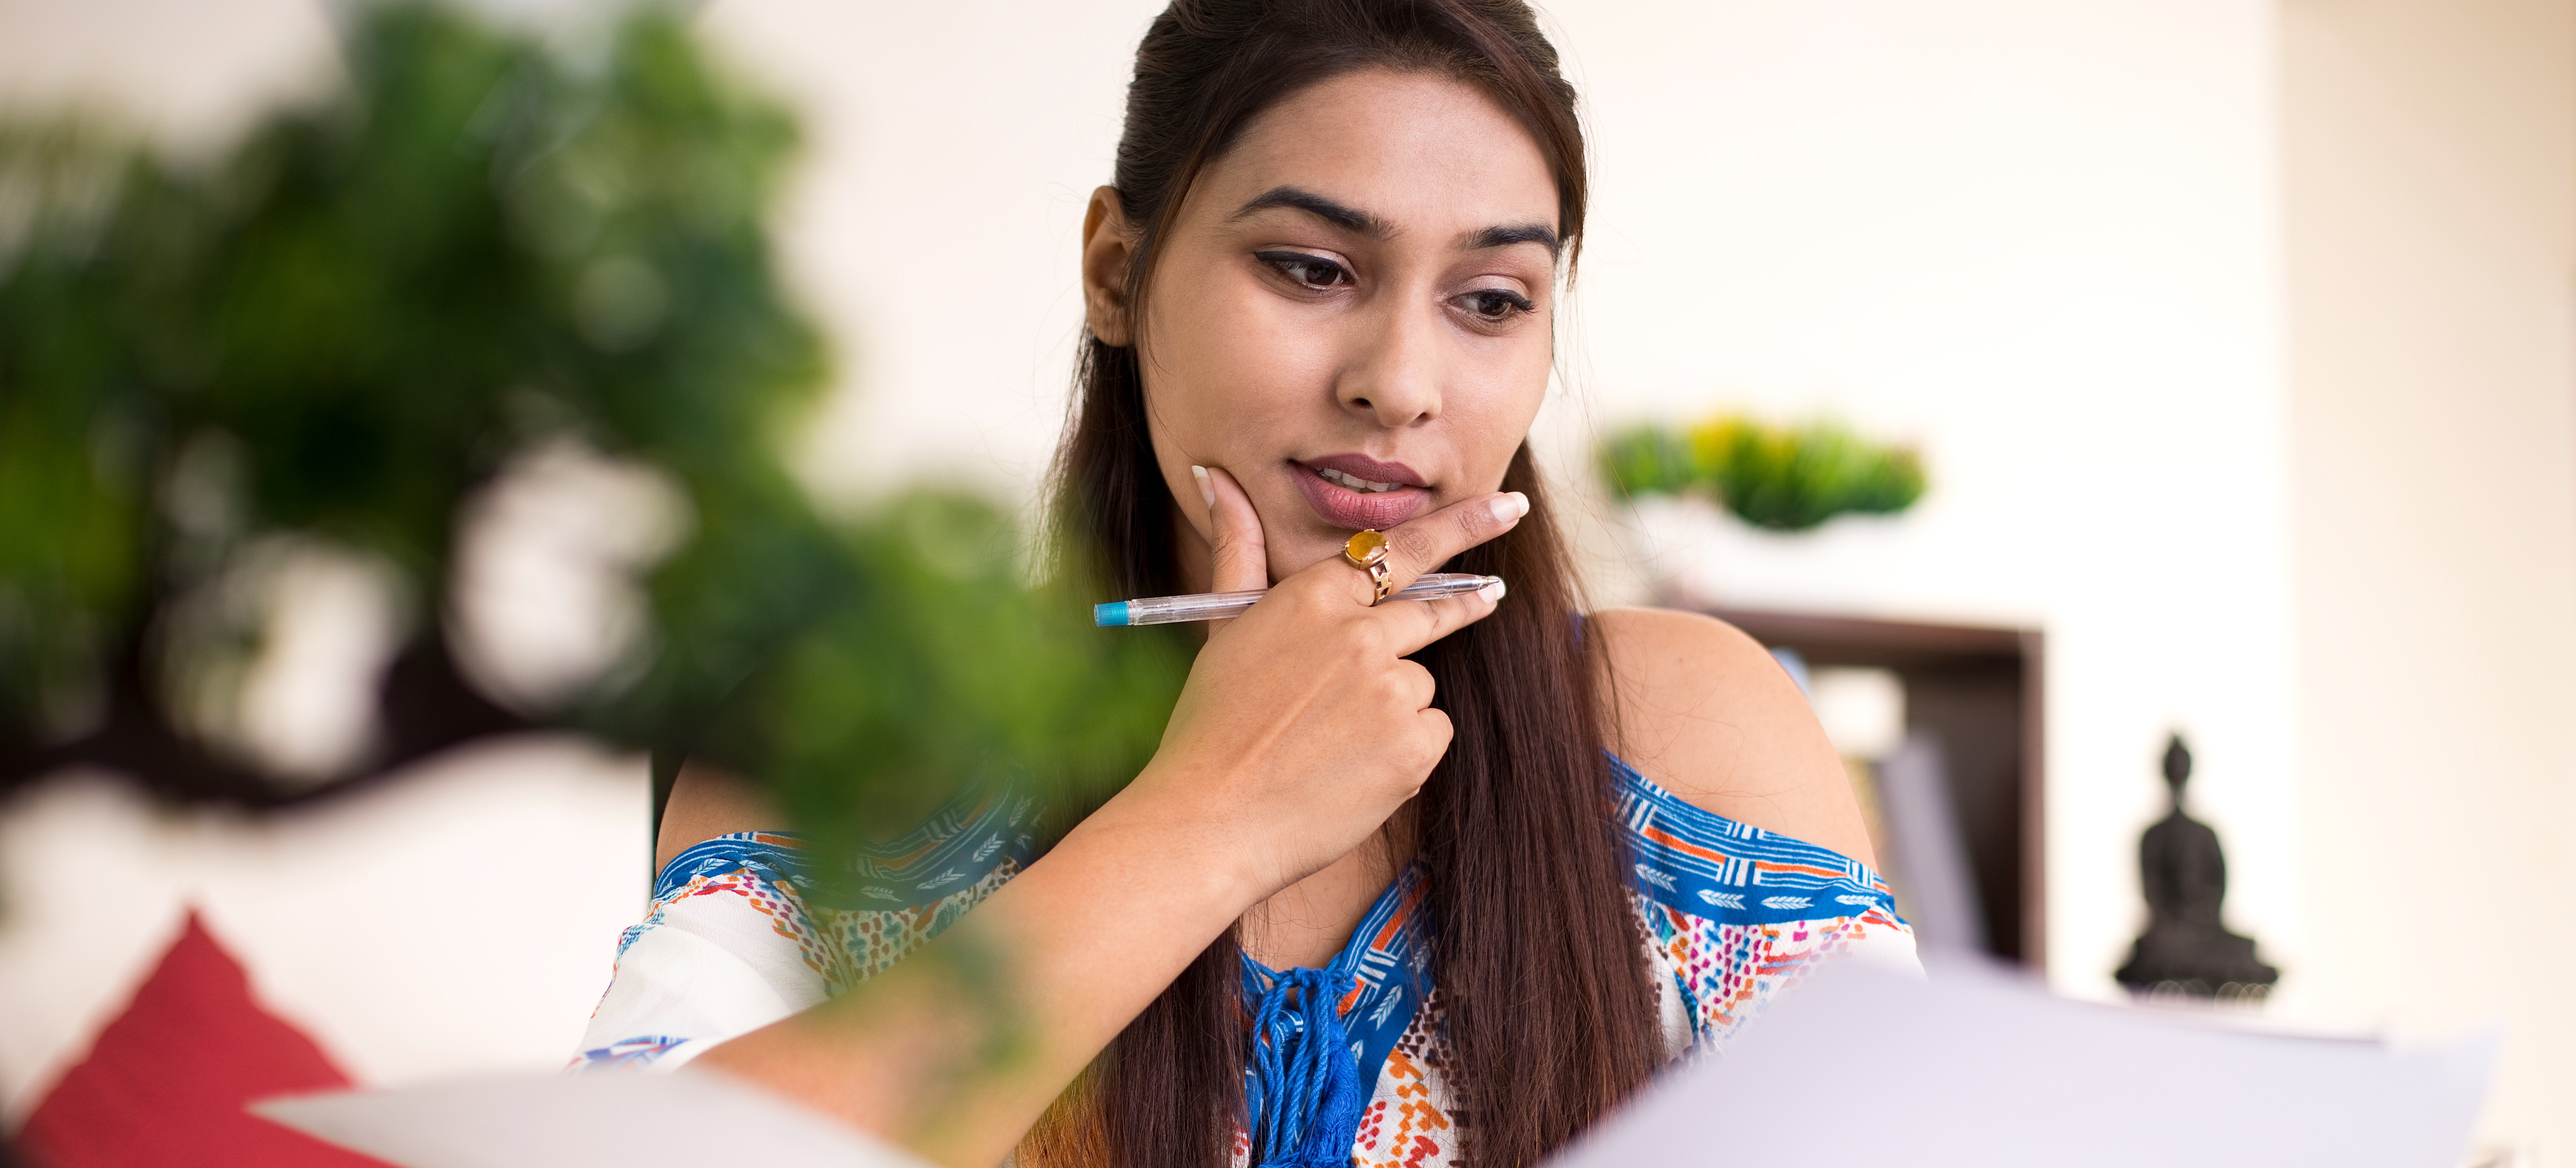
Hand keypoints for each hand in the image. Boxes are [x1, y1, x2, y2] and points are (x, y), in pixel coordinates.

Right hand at [1112, 465, 1524, 902]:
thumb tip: (1216, 475)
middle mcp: (1360, 634)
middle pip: (1434, 610)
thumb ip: (1237, 547)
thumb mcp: (1225, 626)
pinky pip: (1430, 733)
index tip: (1510, 507)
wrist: (1211, 819)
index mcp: (1313, 598)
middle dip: (1469, 601)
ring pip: (1420, 684)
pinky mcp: (1414, 744)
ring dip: (1392, 708)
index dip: (1464, 525)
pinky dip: (1401, 752)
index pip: (1401, 549)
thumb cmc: (1212, 725)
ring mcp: (1393, 689)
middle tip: (1493, 594)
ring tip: (1330, 743)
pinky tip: (1351, 771)